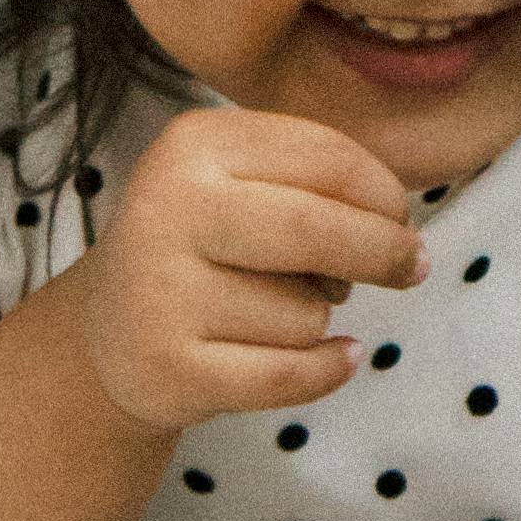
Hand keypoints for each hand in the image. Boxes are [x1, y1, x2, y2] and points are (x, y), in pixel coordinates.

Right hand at [73, 101, 423, 431]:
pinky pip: (292, 375)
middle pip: (319, 230)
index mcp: (193, 146)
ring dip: (316, 319)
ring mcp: (162, 293)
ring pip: (308, 313)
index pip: (327, 159)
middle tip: (412, 267)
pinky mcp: (170, 368)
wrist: (109, 332)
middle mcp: (168, 209)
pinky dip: (327, 370)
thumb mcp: (244, 185)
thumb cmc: (205, 249)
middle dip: (384, 252)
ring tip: (271, 313)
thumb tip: (403, 229)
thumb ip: (321, 184)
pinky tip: (333, 357)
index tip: (403, 219)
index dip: (386, 194)